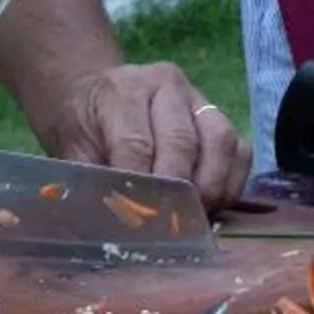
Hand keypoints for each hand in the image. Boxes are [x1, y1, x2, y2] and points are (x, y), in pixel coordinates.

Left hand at [42, 62, 252, 211]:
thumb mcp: (72, 147)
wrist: (99, 93)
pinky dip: (233, 180)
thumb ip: (90, 180)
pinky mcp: (219, 115)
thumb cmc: (85, 125)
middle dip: (177, 191)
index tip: (138, 222)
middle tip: (169, 227)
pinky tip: (215, 204)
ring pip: (220, 140)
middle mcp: (166, 86)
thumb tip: (109, 224)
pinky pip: (241, 147)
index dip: (139, 187)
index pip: (136, 143)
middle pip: (182, 141)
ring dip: (211, 186)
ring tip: (196, 218)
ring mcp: (198, 98)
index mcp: (123, 91)